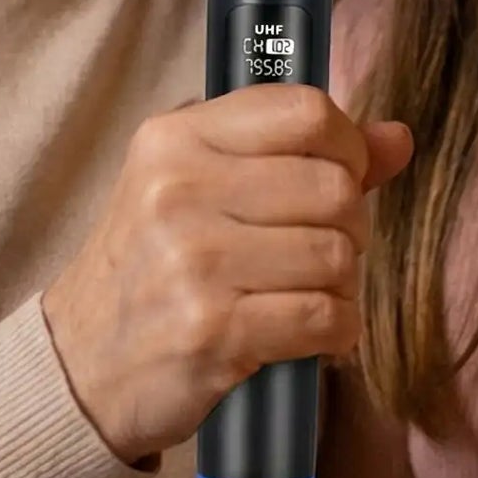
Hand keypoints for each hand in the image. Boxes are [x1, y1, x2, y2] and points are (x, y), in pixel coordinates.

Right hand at [42, 85, 412, 464]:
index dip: (346, 145)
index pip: (304, 111)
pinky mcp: (213, 333)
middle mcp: (179, 190)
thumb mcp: (199, 186)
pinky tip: (311, 333)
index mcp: (176, 138)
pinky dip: (336, 331)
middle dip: (350, 224)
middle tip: (322, 248)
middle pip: (333, 187)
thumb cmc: (152, 266)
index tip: (341, 175)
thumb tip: (397, 138)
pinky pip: (323, 318)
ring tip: (308, 292)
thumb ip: (297, 154)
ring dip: (342, 284)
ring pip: (336, 255)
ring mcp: (193, 263)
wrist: (80, 366)